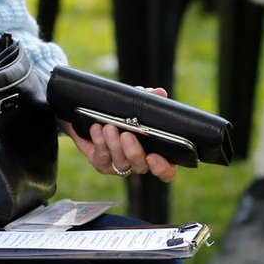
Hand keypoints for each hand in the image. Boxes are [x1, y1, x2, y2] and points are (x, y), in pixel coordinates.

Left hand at [63, 86, 177, 183]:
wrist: (96, 115)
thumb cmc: (125, 112)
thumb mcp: (138, 103)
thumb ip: (150, 99)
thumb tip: (159, 93)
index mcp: (155, 151)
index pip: (167, 170)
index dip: (162, 168)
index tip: (153, 157)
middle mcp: (138, 162)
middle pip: (140, 166)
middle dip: (133, 152)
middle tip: (126, 135)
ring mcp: (120, 165)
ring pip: (119, 162)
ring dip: (114, 145)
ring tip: (108, 127)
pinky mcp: (102, 163)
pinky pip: (101, 158)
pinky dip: (99, 142)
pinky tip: (96, 129)